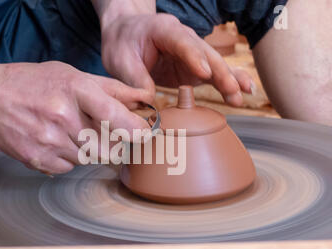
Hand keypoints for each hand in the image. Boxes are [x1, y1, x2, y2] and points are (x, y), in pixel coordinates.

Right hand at [0, 59, 150, 173]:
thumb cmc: (33, 83)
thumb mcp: (71, 74)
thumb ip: (111, 88)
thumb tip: (144, 99)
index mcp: (75, 90)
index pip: (118, 117)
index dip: (137, 130)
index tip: (143, 134)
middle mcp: (63, 117)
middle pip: (110, 147)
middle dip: (114, 143)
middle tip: (104, 132)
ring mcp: (50, 141)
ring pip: (91, 159)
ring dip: (90, 150)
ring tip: (73, 132)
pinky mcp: (39, 160)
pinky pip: (70, 167)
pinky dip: (69, 158)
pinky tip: (56, 141)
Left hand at [100, 13, 252, 105]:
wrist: (127, 34)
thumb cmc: (123, 43)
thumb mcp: (120, 60)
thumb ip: (135, 79)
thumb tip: (150, 103)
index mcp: (163, 30)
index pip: (181, 42)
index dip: (193, 57)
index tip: (204, 73)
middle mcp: (183, 38)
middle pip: (205, 53)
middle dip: (220, 72)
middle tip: (232, 89)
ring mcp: (191, 53)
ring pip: (214, 64)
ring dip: (229, 80)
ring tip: (243, 95)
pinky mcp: (194, 67)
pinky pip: (214, 74)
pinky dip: (228, 82)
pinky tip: (243, 93)